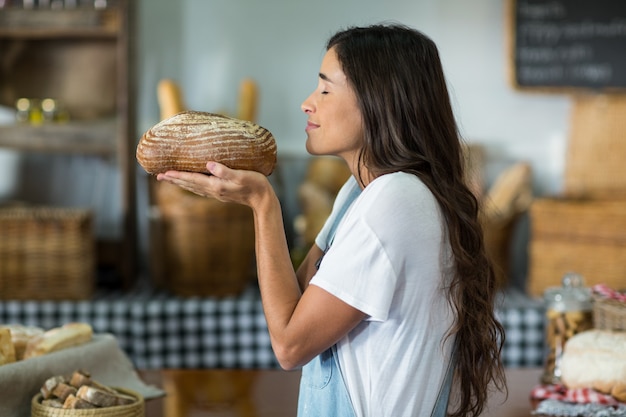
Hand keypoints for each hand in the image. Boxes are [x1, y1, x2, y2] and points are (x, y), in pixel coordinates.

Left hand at [156, 161, 272, 208]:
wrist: (263, 200)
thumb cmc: (255, 184)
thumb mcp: (241, 175)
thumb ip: (225, 171)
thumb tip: (209, 164)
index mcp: (216, 185)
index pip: (192, 179)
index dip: (178, 175)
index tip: (164, 173)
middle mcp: (214, 190)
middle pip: (189, 184)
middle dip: (174, 180)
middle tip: (158, 176)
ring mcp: (217, 193)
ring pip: (193, 187)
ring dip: (180, 183)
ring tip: (169, 179)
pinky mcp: (221, 192)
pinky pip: (201, 188)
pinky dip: (191, 185)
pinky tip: (190, 183)